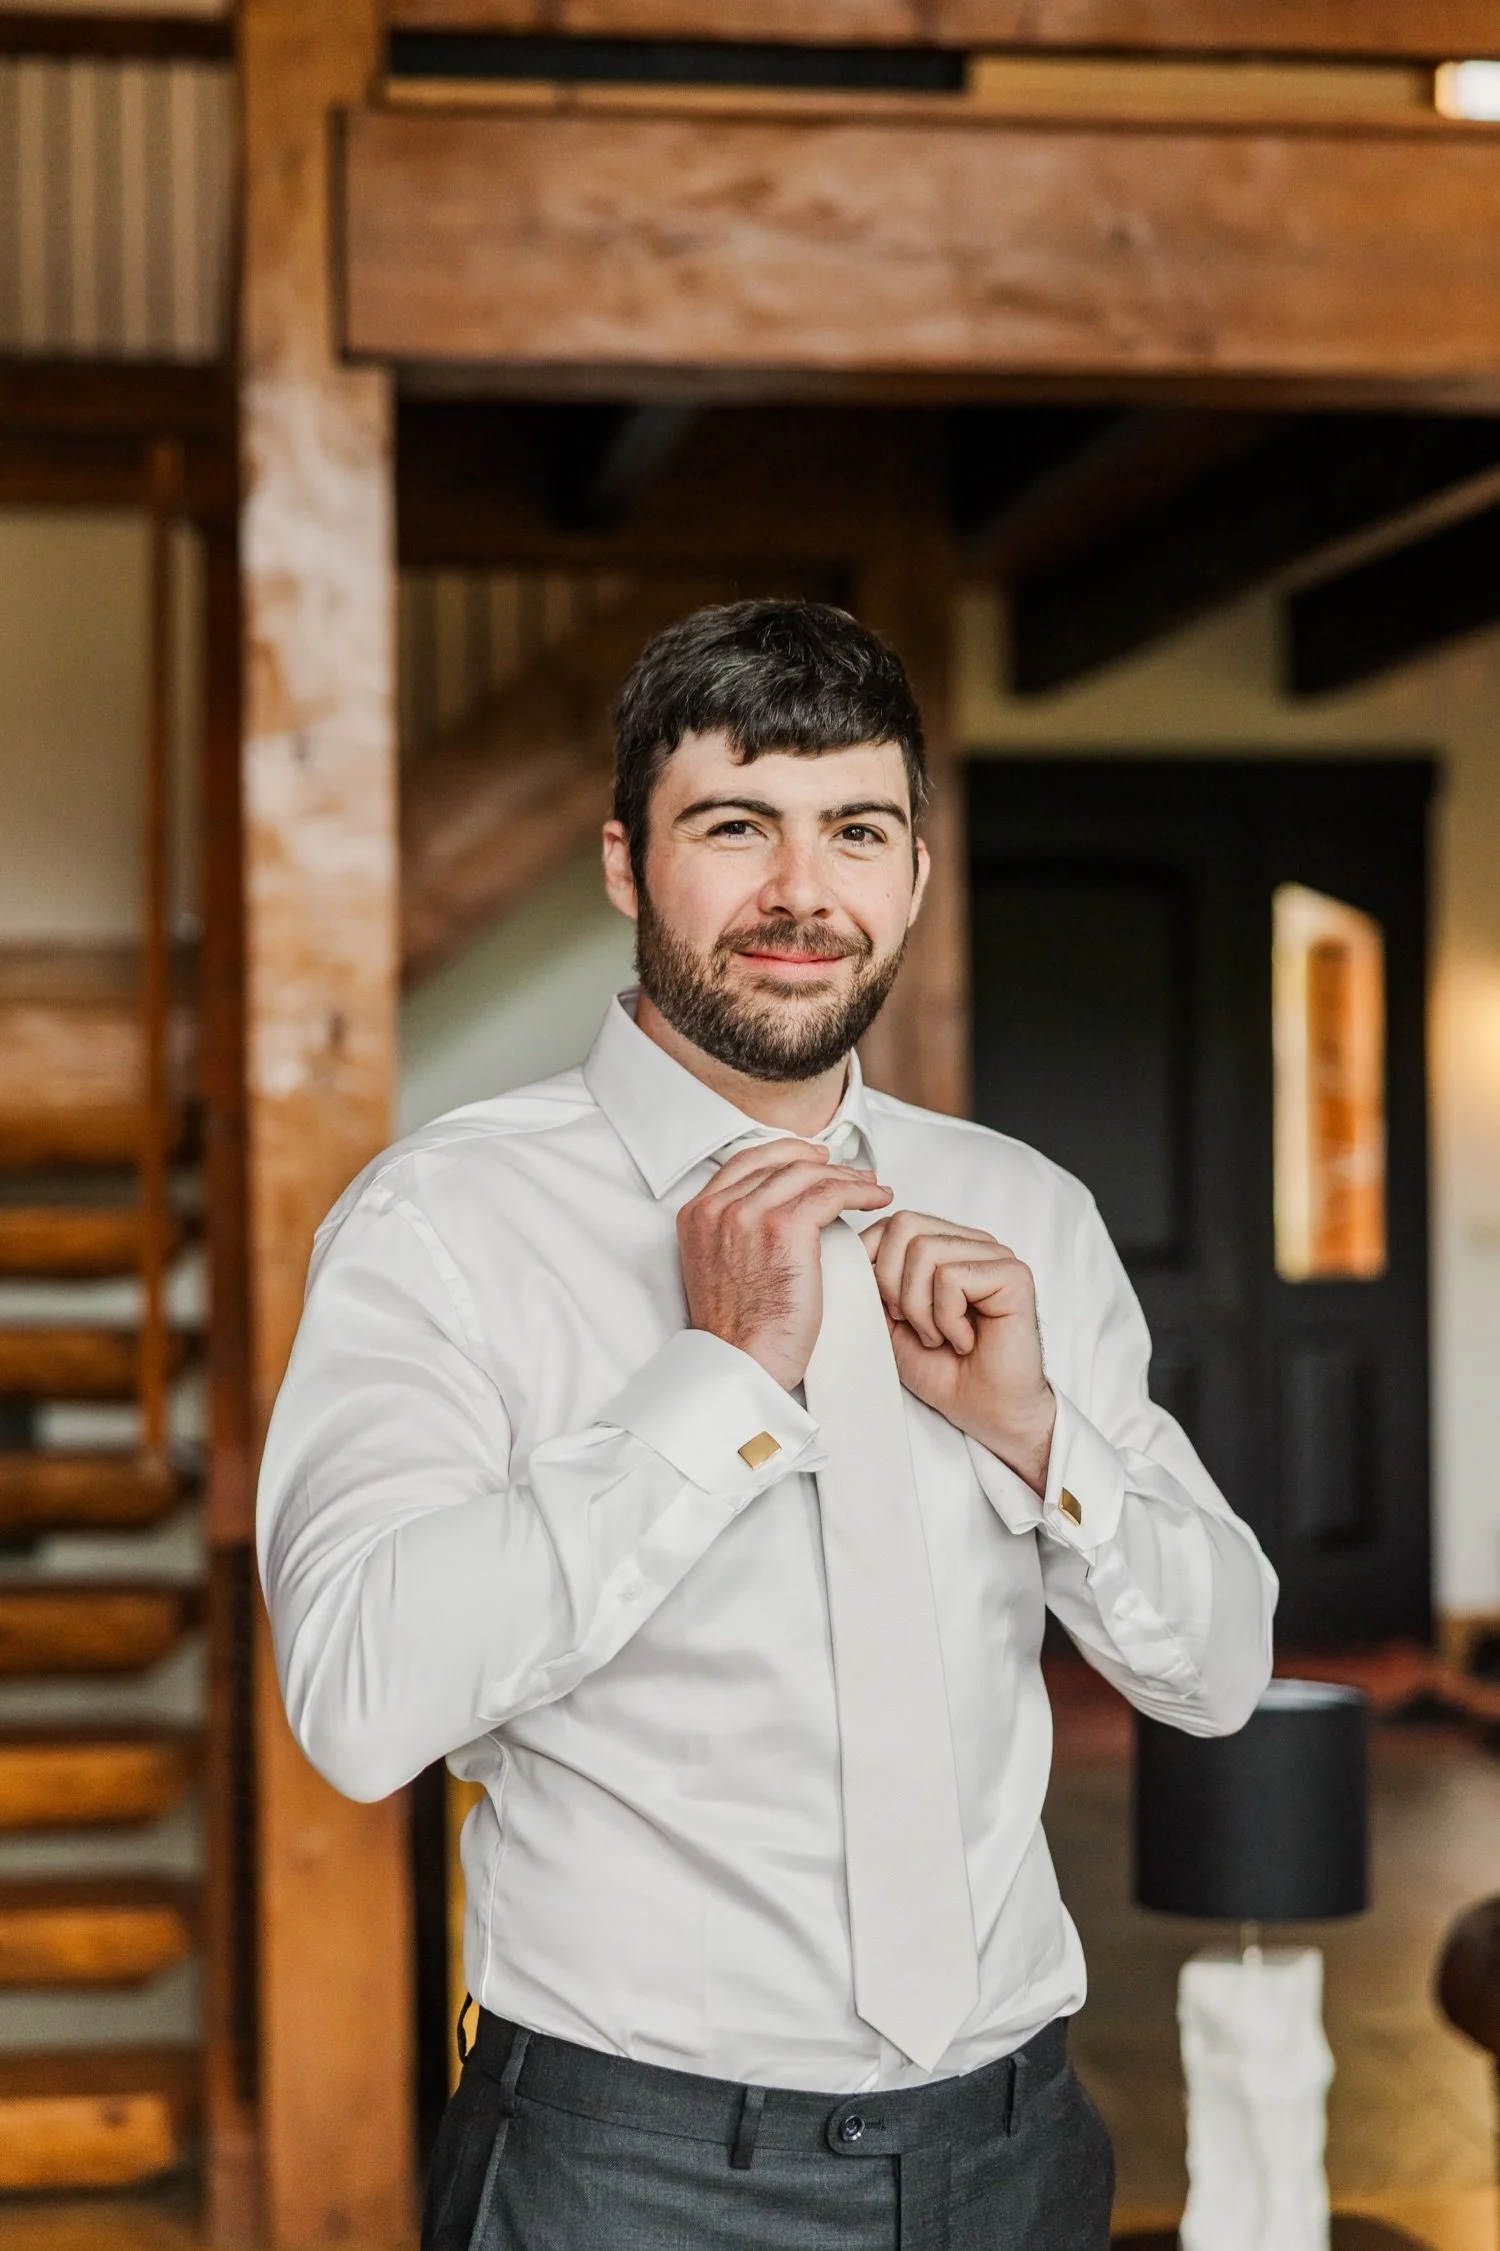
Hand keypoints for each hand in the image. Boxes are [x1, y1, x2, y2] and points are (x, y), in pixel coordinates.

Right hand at [679, 1142, 892, 1390]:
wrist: (740, 1363)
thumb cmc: (738, 1334)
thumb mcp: (719, 1270)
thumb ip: (734, 1235)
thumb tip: (775, 1215)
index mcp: (697, 1214)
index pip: (745, 1162)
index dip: (784, 1154)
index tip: (812, 1159)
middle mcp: (718, 1206)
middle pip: (779, 1162)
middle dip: (821, 1163)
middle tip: (849, 1172)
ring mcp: (749, 1213)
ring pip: (808, 1174)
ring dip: (847, 1177)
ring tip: (871, 1187)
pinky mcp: (784, 1227)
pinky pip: (832, 1192)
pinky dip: (861, 1191)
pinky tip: (878, 1198)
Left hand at [862, 1212, 1056, 1493]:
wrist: (985, 1412)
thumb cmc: (944, 1370)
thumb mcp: (890, 1321)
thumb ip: (872, 1282)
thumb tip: (845, 1254)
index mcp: (947, 1246)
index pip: (894, 1221)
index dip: (872, 1260)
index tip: (886, 1309)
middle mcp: (973, 1243)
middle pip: (905, 1226)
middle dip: (891, 1283)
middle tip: (911, 1325)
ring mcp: (997, 1256)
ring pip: (925, 1251)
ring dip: (920, 1308)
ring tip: (938, 1337)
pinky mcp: (1014, 1275)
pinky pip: (953, 1278)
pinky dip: (946, 1319)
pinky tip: (963, 1341)